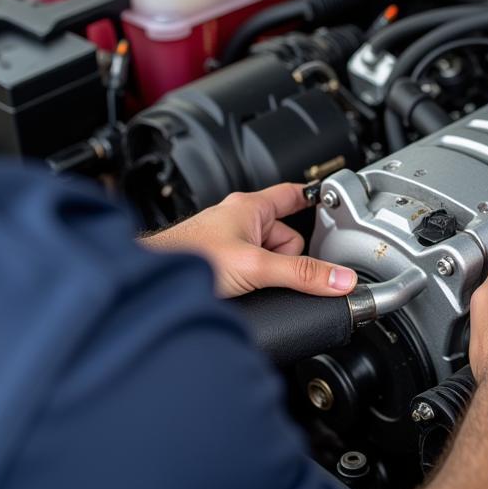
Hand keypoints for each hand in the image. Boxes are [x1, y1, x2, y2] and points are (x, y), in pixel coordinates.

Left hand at [143, 183, 357, 299]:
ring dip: (267, 275)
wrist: (149, 285)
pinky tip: (241, 294)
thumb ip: (301, 274)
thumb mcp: (255, 266)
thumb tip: (339, 278)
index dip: (317, 199)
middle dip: (287, 259)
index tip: (337, 207)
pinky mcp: (220, 266)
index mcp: (249, 206)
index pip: (294, 194)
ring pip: (270, 259)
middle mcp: (238, 220)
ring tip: (246, 286)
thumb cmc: (185, 259)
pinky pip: (252, 273)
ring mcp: (228, 244)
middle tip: (269, 272)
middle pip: (287, 238)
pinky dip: (253, 284)